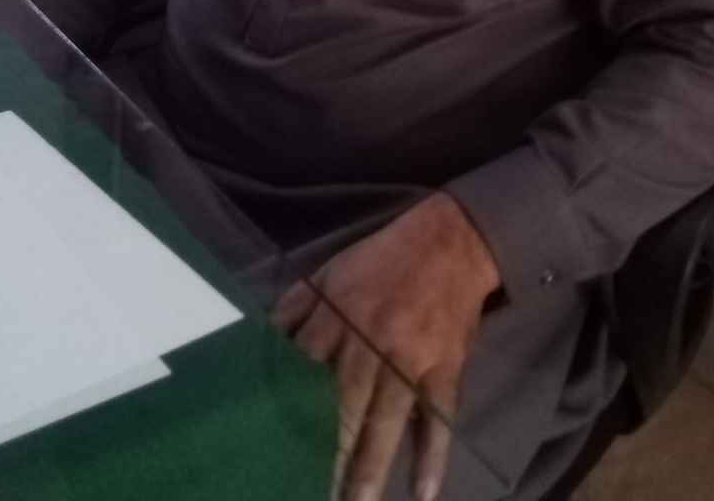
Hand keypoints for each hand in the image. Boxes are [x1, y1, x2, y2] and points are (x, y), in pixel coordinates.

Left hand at [271, 193, 500, 500]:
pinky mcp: (447, 367)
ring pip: (388, 420)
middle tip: (312, 494)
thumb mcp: (330, 271)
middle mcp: (373, 339)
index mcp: (339, 314)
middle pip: (345, 406)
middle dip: (329, 454)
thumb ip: (296, 310)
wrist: (452, 239)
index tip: (272, 448)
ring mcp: (414, 357)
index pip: (306, 373)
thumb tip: (262, 344)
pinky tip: (422, 494)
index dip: (289, 411)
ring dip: (372, 469)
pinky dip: (433, 456)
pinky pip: (440, 417)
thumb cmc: (383, 259)